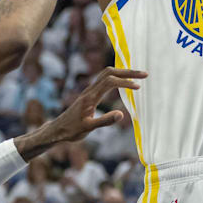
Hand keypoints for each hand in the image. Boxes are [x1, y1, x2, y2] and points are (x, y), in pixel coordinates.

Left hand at [15, 67, 147, 158]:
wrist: (57, 130)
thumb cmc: (71, 130)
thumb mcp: (88, 129)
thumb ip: (104, 121)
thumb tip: (121, 114)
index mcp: (91, 97)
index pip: (110, 82)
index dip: (125, 82)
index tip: (138, 87)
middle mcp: (90, 90)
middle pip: (110, 72)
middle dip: (128, 72)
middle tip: (145, 74)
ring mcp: (90, 91)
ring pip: (107, 74)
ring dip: (123, 72)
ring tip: (138, 76)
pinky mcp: (91, 94)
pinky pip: (105, 79)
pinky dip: (117, 77)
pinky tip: (124, 82)